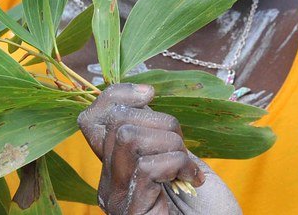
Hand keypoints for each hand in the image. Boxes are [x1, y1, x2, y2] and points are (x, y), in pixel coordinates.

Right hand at [78, 84, 241, 214]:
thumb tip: (144, 97)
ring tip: (186, 165)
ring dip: (169, 142)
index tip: (150, 94)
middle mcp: (109, 183)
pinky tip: (191, 179)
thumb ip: (157, 135)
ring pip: (128, 138)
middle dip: (159, 121)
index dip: (117, 96)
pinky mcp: (131, 211)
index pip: (92, 120)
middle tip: (182, 146)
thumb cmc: (205, 204)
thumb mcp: (178, 158)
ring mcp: (118, 198)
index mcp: (117, 166)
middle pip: (117, 123)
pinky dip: (178, 164)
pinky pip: (147, 166)